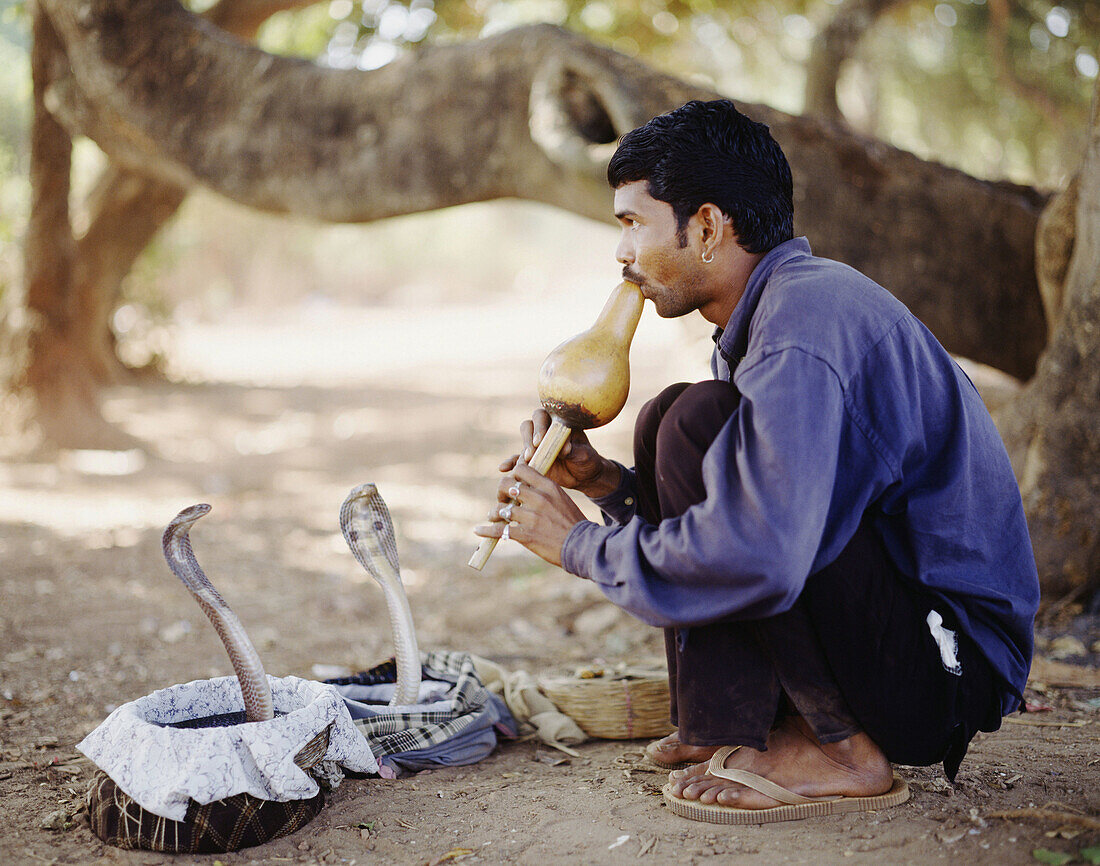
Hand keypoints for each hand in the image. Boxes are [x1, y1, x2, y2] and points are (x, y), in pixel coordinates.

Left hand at [473, 463, 587, 566]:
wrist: (582, 546)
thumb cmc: (573, 523)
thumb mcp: (561, 499)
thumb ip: (543, 492)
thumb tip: (524, 489)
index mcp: (548, 487)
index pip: (521, 469)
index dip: (512, 475)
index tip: (512, 484)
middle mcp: (538, 499)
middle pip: (506, 485)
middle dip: (500, 492)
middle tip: (502, 500)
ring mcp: (531, 517)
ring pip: (501, 509)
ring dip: (494, 513)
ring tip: (493, 517)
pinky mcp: (526, 535)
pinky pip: (499, 530)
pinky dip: (486, 530)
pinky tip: (478, 530)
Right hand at [499, 409, 619, 498]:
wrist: (584, 475)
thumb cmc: (586, 459)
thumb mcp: (584, 454)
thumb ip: (574, 449)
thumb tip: (564, 448)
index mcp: (558, 423)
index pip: (544, 416)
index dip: (540, 426)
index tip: (541, 441)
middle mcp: (544, 430)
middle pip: (529, 425)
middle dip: (529, 437)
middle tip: (533, 450)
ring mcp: (536, 444)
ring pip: (523, 440)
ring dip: (522, 449)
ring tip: (526, 461)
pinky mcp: (531, 459)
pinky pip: (517, 459)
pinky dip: (510, 462)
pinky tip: (503, 468)